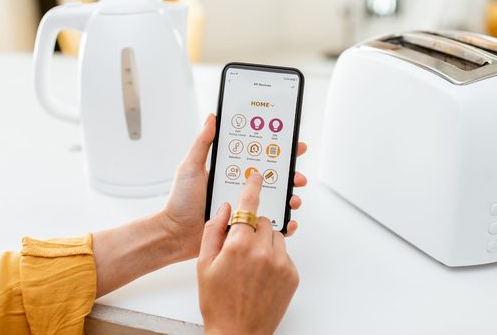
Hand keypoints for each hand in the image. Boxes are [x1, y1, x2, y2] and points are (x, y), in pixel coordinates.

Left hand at [160, 114, 307, 260]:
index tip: (293, 145)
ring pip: (275, 200)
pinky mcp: (245, 228)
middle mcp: (241, 188)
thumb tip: (213, 118)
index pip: (259, 157)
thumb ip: (203, 143)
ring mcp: (245, 208)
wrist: (175, 233)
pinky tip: (288, 222)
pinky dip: (283, 223)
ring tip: (292, 199)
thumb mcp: (191, 167)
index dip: (278, 150)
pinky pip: (269, 225)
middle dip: (290, 175)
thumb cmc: (180, 201)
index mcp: (231, 172)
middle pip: (273, 178)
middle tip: (297, 175)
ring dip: (289, 198)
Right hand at [198, 173, 298, 334]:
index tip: (257, 177)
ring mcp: (281, 263)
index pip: (249, 206)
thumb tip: (226, 208)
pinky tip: (260, 274)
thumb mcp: (204, 264)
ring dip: (265, 242)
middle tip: (240, 246)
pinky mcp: (292, 274)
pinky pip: (284, 254)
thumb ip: (213, 230)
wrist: (237, 333)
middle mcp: (263, 251)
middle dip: (253, 227)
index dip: (253, 188)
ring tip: (249, 264)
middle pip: (264, 222)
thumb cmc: (218, 302)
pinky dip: (274, 257)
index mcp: (239, 245)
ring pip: (276, 236)